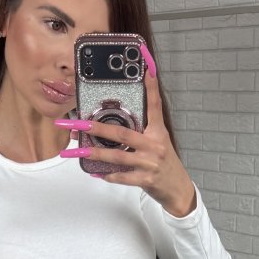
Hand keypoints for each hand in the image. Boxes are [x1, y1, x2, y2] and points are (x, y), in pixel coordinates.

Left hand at [55, 43, 196, 217]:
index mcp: (158, 132)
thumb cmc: (164, 164)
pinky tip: (98, 174)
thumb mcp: (158, 142)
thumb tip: (116, 124)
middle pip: (123, 133)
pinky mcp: (147, 179)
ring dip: (96, 154)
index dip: (151, 87)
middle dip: (98, 128)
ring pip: (118, 156)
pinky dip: (110, 176)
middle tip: (80, 124)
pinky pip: (124, 177)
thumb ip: (142, 131)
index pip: (154, 106)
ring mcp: (151, 162)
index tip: (147, 69)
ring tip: (80, 151)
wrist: (178, 189)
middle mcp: (155, 144)